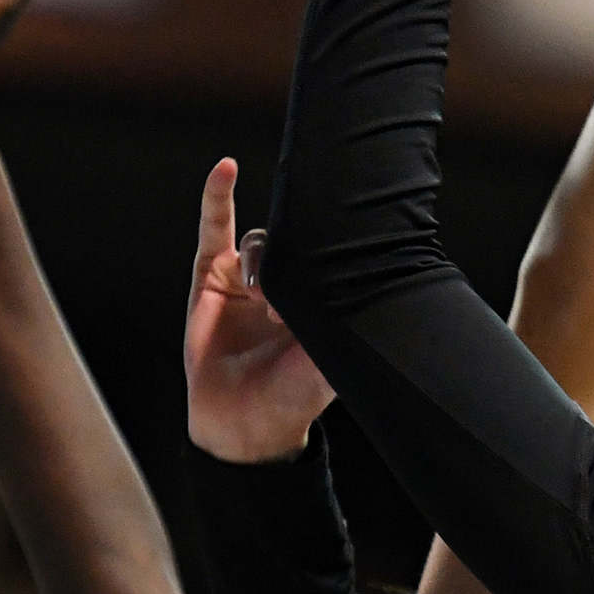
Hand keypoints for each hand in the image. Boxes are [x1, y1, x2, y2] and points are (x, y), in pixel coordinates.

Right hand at [184, 161, 335, 462]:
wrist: (243, 424)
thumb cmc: (293, 394)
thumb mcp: (334, 356)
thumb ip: (349, 321)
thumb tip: (381, 289)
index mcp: (324, 290)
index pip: (336, 244)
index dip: (341, 237)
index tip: (355, 221)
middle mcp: (290, 277)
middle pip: (301, 236)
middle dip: (307, 240)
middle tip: (307, 272)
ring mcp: (248, 275)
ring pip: (264, 239)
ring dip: (266, 264)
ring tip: (266, 302)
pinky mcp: (212, 276)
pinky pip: (215, 229)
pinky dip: (217, 196)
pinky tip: (225, 169)